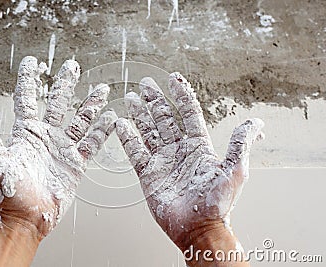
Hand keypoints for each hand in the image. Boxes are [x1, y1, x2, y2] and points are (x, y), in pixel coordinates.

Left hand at [0, 56, 116, 238]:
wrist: (28, 217)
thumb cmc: (9, 193)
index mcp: (26, 133)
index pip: (28, 99)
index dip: (30, 79)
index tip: (33, 62)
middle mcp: (46, 137)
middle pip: (58, 103)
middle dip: (66, 84)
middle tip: (72, 66)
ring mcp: (63, 149)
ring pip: (80, 120)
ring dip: (91, 105)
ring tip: (101, 90)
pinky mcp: (76, 163)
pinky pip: (91, 143)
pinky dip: (101, 132)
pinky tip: (110, 120)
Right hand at [115, 73, 263, 253]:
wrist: (198, 228)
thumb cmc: (217, 203)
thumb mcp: (235, 170)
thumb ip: (241, 143)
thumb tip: (257, 123)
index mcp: (198, 146)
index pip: (188, 112)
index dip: (181, 94)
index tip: (173, 78)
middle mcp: (179, 150)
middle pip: (164, 118)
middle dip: (155, 100)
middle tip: (146, 84)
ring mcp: (162, 161)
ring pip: (148, 131)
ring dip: (140, 114)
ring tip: (132, 99)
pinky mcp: (148, 174)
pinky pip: (135, 152)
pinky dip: (127, 137)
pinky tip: (121, 124)